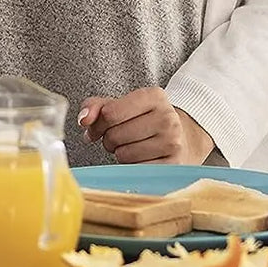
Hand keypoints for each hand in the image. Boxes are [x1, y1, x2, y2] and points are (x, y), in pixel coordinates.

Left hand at [78, 88, 215, 164]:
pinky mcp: (173, 165)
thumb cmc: (145, 121)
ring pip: (123, 154)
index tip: (100, 127)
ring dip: (120, 154)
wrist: (183, 138)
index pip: (110, 113)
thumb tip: (84, 119)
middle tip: (120, 138)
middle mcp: (167, 117)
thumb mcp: (122, 105)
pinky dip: (131, 167)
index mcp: (154, 96)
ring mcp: (173, 142)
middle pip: (114, 135)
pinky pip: (135, 170)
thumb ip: (96, 106)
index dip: (98, 124)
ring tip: (132, 147)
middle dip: (109, 139)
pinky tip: (141, 158)